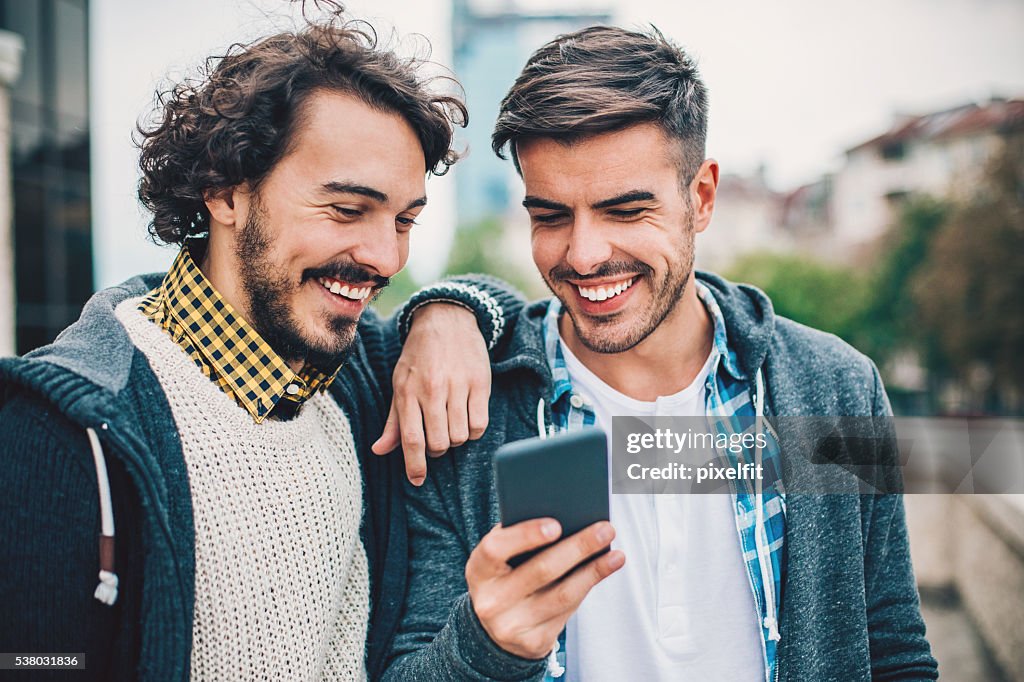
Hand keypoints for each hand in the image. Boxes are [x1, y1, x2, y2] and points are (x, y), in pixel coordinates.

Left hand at [371, 303, 490, 485]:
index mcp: (408, 392)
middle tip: (435, 439)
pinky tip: (467, 417)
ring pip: (460, 436)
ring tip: (451, 423)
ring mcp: (458, 386)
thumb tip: (379, 450)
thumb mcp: (399, 383)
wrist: (446, 320)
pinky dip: (474, 429)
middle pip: (439, 443)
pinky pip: (480, 424)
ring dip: (455, 438)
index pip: (411, 439)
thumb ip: (393, 420)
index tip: (417, 480)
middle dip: (437, 450)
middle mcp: (433, 390)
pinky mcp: (480, 383)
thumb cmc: (418, 355)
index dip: (414, 465)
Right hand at [466, 519, 624, 658]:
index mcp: (478, 570)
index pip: (496, 549)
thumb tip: (566, 517)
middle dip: (578, 547)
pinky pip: (568, 611)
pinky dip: (589, 586)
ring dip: (594, 570)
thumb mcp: (500, 558)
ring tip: (616, 553)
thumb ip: (520, 538)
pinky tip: (606, 569)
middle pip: (541, 571)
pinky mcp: (533, 643)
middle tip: (606, 528)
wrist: (495, 627)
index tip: (556, 525)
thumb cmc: (505, 575)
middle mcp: (491, 601)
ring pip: (562, 595)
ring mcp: (511, 626)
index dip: (525, 536)